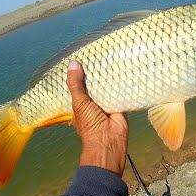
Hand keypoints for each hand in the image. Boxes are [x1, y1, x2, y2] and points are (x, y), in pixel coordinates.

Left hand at [66, 60, 128, 177]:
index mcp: (80, 104)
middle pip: (93, 85)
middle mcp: (93, 103)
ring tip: (109, 57)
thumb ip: (76, 84)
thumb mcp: (79, 102)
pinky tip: (121, 69)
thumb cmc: (89, 124)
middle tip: (97, 55)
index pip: (78, 86)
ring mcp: (107, 103)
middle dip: (94, 74)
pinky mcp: (119, 104)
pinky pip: (119, 91)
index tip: (80, 60)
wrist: (109, 140)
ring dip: (108, 78)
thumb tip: (73, 63)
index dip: (78, 75)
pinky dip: (120, 83)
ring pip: (106, 87)